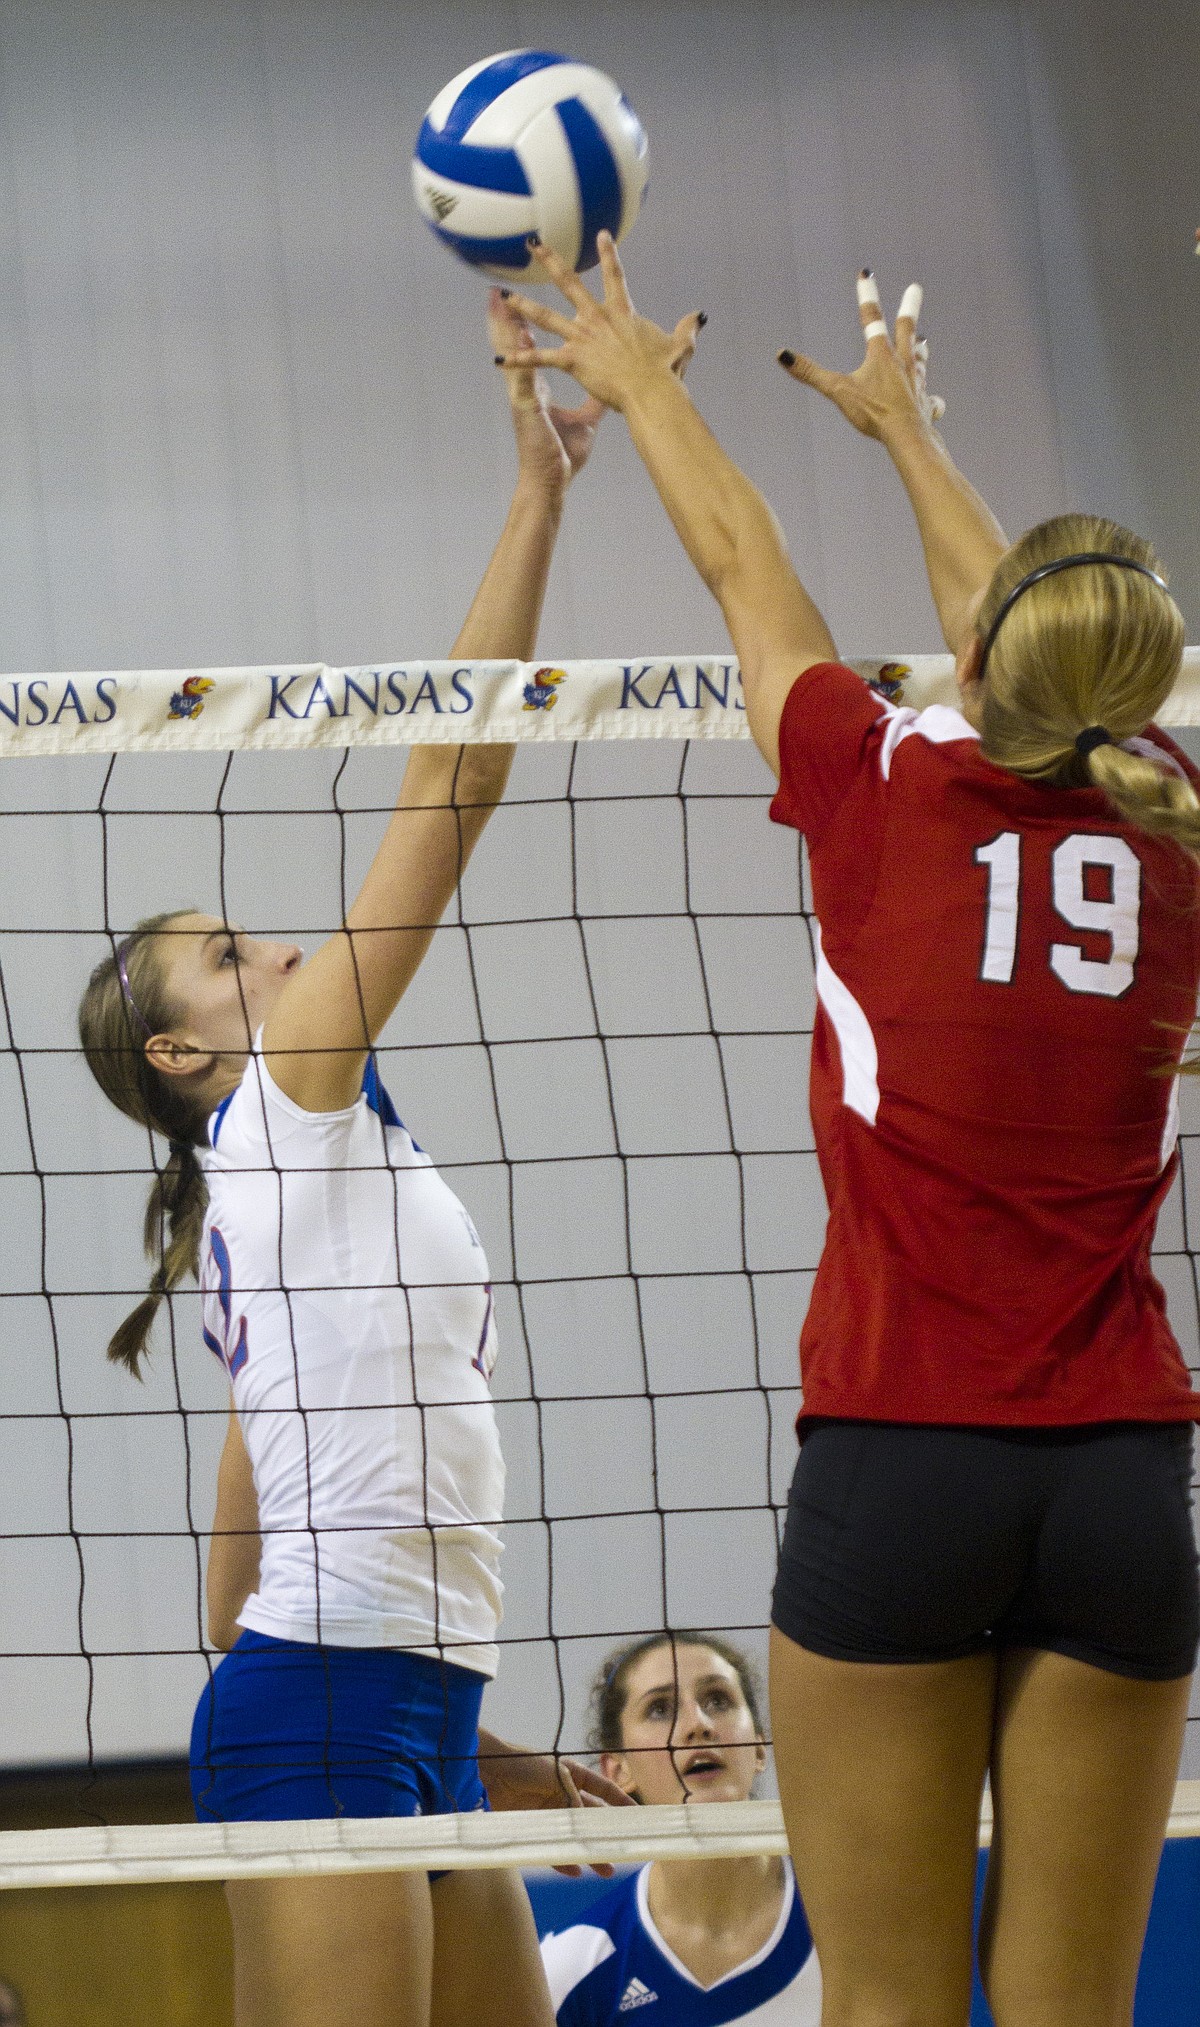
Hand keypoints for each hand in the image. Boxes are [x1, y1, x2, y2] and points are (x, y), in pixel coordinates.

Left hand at [477, 1729, 634, 1877]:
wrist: (487, 1770)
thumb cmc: (523, 1763)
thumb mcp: (556, 1776)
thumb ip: (574, 1799)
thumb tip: (590, 1823)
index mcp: (572, 1775)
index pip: (603, 1790)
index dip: (620, 1801)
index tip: (637, 1816)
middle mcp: (564, 1795)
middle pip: (591, 1819)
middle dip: (606, 1836)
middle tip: (622, 1854)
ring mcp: (548, 1814)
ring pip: (574, 1837)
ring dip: (589, 1853)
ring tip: (605, 1870)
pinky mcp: (533, 1828)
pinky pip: (552, 1848)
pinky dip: (563, 1859)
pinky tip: (575, 1870)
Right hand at [490, 287, 604, 493]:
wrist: (550, 483)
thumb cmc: (563, 457)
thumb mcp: (585, 423)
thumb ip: (594, 402)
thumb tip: (608, 390)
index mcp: (538, 389)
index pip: (532, 350)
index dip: (525, 327)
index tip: (522, 304)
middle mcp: (527, 388)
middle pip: (516, 345)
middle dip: (507, 317)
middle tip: (499, 290)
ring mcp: (523, 397)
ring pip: (512, 354)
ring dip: (503, 327)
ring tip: (498, 301)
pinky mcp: (525, 408)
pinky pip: (521, 377)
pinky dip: (520, 357)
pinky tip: (520, 337)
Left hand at [499, 233, 703, 413]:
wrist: (650, 389)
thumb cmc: (665, 372)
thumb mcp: (680, 346)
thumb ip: (687, 330)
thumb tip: (699, 317)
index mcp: (621, 312)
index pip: (614, 275)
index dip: (608, 254)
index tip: (601, 235)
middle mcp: (597, 318)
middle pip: (569, 283)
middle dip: (550, 262)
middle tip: (534, 245)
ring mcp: (583, 336)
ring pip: (546, 315)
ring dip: (524, 304)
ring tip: (505, 294)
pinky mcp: (573, 359)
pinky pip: (540, 358)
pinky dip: (520, 359)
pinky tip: (499, 359)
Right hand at [777, 272, 945, 443]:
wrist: (907, 435)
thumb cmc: (873, 412)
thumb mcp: (838, 391)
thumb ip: (810, 373)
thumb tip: (782, 355)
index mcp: (882, 355)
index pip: (872, 317)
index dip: (867, 294)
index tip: (866, 272)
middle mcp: (904, 363)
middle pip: (907, 329)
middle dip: (910, 306)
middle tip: (915, 288)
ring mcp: (918, 383)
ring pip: (920, 360)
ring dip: (920, 349)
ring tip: (924, 342)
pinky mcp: (925, 404)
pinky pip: (931, 400)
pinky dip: (932, 400)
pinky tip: (934, 402)